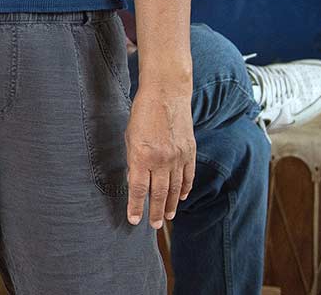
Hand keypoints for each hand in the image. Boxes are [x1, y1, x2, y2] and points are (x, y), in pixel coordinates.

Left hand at [125, 83, 194, 228]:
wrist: (166, 94)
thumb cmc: (142, 113)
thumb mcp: (129, 137)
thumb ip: (133, 160)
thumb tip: (135, 181)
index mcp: (142, 155)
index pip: (139, 189)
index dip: (136, 206)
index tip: (134, 220)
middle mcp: (162, 160)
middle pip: (159, 193)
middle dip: (155, 211)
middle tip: (153, 225)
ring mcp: (178, 157)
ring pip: (175, 188)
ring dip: (170, 204)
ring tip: (166, 217)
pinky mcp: (190, 152)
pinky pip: (188, 176)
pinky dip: (184, 189)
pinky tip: (180, 198)